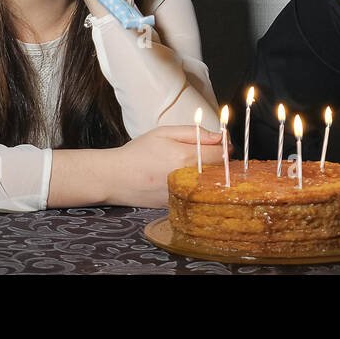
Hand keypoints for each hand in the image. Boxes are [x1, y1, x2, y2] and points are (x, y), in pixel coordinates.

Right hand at [106, 125, 221, 207]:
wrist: (114, 177)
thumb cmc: (138, 152)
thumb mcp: (164, 133)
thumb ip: (195, 133)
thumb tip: (220, 137)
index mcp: (184, 157)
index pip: (222, 153)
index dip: (225, 146)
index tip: (221, 142)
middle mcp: (186, 178)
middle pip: (220, 171)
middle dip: (220, 160)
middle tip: (208, 152)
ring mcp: (181, 195)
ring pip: (210, 185)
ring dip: (210, 175)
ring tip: (195, 166)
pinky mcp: (176, 205)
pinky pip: (196, 196)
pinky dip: (198, 188)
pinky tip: (185, 180)